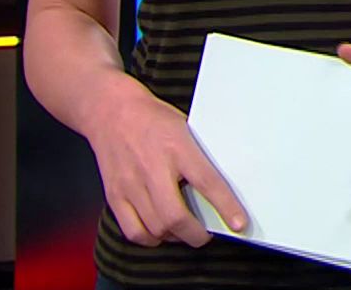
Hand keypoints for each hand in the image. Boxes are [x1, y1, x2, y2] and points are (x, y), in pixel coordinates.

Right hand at [85, 85, 246, 247]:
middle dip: (196, 235)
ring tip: (185, 232)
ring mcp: (131, 185)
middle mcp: (153, 169)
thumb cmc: (154, 119)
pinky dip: (150, 238)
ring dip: (175, 237)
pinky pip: (133, 230)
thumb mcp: (186, 128)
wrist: (111, 112)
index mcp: (178, 147)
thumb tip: (224, 186)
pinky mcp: (114, 195)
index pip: (207, 182)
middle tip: (206, 235)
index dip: (225, 207)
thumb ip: (201, 156)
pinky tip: (159, 232)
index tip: (239, 224)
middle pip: (176, 216)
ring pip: (155, 228)